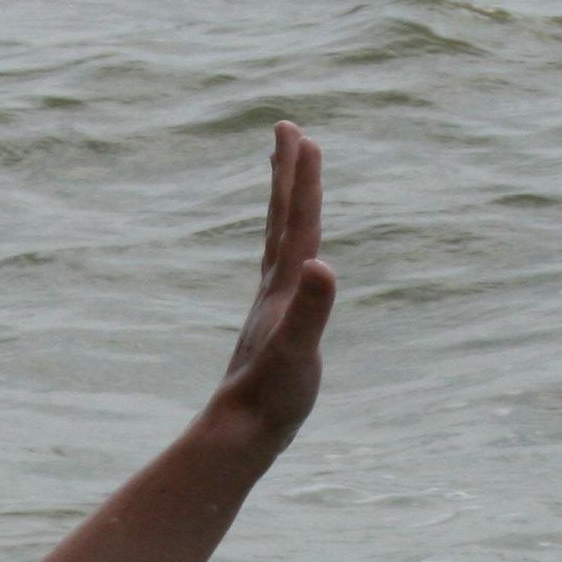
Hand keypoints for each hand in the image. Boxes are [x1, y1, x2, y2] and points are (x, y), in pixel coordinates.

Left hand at [208, 121, 333, 447]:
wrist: (240, 433)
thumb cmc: (272, 397)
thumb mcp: (298, 352)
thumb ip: (311, 309)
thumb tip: (321, 265)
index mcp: (284, 288)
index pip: (297, 222)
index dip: (302, 178)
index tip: (300, 133)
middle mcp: (274, 288)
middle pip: (282, 218)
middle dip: (287, 173)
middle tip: (286, 128)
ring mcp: (272, 305)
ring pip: (278, 240)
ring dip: (284, 204)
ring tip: (285, 175)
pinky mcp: (274, 325)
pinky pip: (282, 270)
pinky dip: (287, 247)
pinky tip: (291, 252)